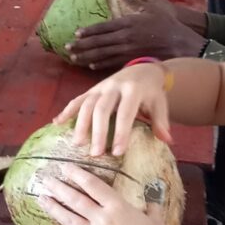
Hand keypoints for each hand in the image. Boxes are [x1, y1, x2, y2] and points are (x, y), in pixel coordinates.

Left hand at [38, 162, 179, 224]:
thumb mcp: (155, 218)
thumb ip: (150, 205)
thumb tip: (152, 196)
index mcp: (118, 207)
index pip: (93, 185)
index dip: (77, 174)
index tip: (65, 166)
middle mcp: (103, 220)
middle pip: (76, 201)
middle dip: (59, 188)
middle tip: (46, 180)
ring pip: (70, 221)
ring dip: (54, 209)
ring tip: (41, 199)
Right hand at [55, 64, 170, 155]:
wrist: (143, 70)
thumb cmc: (152, 92)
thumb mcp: (160, 104)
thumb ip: (161, 121)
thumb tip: (168, 141)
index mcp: (133, 90)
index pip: (125, 112)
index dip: (121, 132)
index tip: (117, 152)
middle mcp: (114, 86)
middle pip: (102, 109)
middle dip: (97, 132)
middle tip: (94, 154)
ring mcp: (101, 87)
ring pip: (87, 104)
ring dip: (80, 124)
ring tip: (77, 144)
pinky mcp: (92, 89)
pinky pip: (77, 99)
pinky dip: (67, 110)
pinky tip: (57, 123)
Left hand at [67, 0, 205, 70]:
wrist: (180, 43)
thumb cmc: (167, 24)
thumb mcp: (153, 6)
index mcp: (128, 22)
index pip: (103, 27)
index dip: (89, 31)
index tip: (76, 33)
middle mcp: (125, 37)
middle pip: (99, 42)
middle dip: (82, 45)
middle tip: (67, 47)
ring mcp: (129, 50)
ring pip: (103, 54)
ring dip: (87, 56)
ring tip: (74, 58)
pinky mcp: (134, 60)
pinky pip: (114, 63)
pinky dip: (101, 64)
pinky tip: (91, 65)